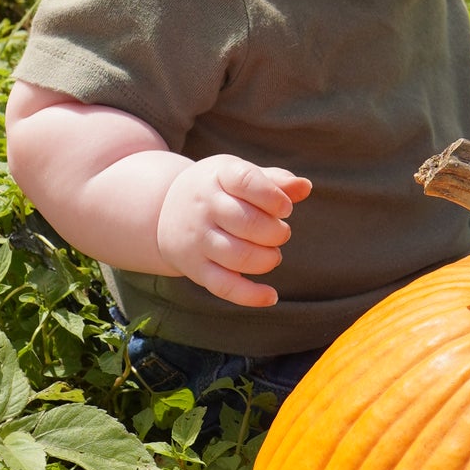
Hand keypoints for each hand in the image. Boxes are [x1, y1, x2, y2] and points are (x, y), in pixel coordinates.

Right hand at [155, 155, 312, 307]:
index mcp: (218, 177)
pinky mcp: (196, 268)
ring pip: (239, 256)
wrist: (164, 211)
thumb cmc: (217, 190)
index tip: (285, 208)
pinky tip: (270, 296)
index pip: (246, 181)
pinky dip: (250, 295)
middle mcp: (204, 207)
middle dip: (276, 232)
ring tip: (272, 254)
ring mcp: (198, 239)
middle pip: (247, 223)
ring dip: (267, 259)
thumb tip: (305, 187)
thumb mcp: (238, 174)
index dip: (273, 196)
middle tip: (280, 233)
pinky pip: (224, 286)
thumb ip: (274, 181)